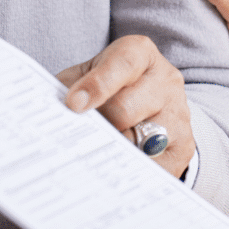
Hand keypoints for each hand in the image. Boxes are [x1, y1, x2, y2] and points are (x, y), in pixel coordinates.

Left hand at [56, 34, 195, 177]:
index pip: (122, 64)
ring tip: (90, 160)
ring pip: (139, 142)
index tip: (73, 104)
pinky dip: (129, 173)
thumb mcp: (87, 76)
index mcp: (140, 54)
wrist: (152, 103)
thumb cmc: (108, 88)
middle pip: (126, 109)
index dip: (96, 85)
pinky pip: (153, 168)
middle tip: (75, 140)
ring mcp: (178, 115)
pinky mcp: (183, 147)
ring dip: (111, 153)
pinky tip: (111, 174)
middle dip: (98, 126)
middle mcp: (165, 81)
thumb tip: (45, 113)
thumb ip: (67, 87)